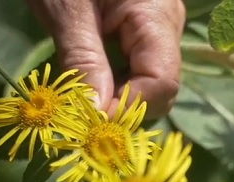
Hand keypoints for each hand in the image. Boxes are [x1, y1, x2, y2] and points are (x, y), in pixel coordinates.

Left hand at [26, 0, 184, 118]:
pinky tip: (92, 84)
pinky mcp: (141, 38)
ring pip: (147, 88)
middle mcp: (165, 30)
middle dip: (122, 109)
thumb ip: (84, 61)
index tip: (89, 119)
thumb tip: (95, 114)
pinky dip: (114, 88)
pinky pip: (136, 75)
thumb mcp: (68, 10)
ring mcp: (155, 35)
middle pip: (158, 91)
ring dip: (116, 101)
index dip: (127, 109)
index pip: (161, 85)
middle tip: (84, 111)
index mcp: (156, 17)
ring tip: (84, 97)